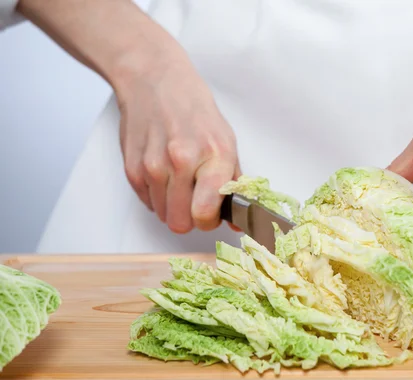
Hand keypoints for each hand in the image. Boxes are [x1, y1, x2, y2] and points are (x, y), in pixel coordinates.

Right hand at [117, 52, 240, 233]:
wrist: (154, 81)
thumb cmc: (194, 111)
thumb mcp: (226, 142)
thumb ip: (233, 184)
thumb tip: (238, 222)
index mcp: (213, 155)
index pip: (205, 213)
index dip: (209, 220)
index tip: (212, 212)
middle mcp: (182, 161)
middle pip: (180, 223)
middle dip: (190, 217)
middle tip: (196, 200)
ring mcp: (153, 165)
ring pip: (163, 215)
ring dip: (172, 205)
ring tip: (179, 180)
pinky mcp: (132, 168)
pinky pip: (147, 203)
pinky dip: (156, 195)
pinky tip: (164, 173)